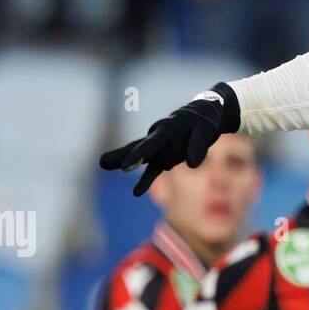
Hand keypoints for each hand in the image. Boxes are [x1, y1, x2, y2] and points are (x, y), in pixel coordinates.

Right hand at [100, 83, 239, 194]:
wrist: (205, 116)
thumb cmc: (204, 122)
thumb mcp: (206, 130)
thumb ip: (198, 146)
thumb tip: (192, 165)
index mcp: (168, 129)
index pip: (152, 143)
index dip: (139, 154)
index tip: (126, 165)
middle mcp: (159, 138)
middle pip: (138, 148)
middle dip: (121, 155)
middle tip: (102, 162)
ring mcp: (160, 148)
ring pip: (139, 157)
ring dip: (124, 163)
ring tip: (103, 166)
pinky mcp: (164, 157)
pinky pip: (153, 170)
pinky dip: (146, 180)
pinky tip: (136, 193)